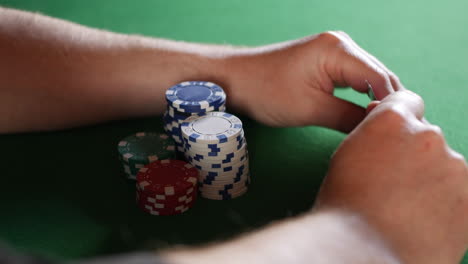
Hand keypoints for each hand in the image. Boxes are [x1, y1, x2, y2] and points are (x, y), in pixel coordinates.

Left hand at [225, 31, 402, 131]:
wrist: (235, 79)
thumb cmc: (266, 91)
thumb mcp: (310, 109)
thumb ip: (348, 118)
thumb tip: (376, 129)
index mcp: (339, 49)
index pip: (381, 78)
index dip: (392, 106)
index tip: (397, 133)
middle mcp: (341, 44)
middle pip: (379, 76)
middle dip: (387, 103)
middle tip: (394, 134)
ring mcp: (334, 51)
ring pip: (368, 79)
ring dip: (375, 101)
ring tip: (381, 128)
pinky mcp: (326, 62)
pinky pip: (353, 79)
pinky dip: (361, 97)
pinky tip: (364, 115)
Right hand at [315, 90, 467, 262]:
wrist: (359, 249)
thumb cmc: (344, 205)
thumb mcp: (347, 155)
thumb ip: (372, 133)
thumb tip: (382, 120)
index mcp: (392, 121)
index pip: (408, 102)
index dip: (401, 121)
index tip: (396, 139)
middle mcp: (428, 136)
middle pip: (427, 138)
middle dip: (415, 155)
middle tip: (396, 184)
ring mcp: (455, 168)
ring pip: (446, 167)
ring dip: (432, 180)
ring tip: (409, 208)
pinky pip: (460, 193)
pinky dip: (446, 203)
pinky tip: (424, 219)